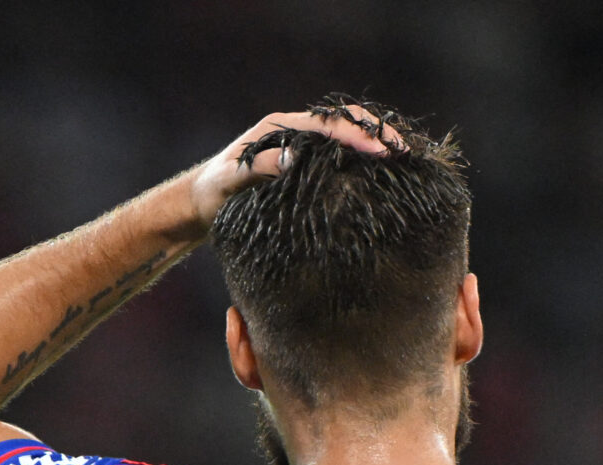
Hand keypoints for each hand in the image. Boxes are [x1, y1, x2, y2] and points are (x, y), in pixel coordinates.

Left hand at [181, 104, 399, 232]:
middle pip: (342, 121)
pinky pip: (336, 155)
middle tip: (403, 152)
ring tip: (401, 159)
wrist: (199, 205)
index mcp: (278, 128)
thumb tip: (294, 158)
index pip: (327, 124)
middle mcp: (292, 131)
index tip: (381, 152)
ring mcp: (298, 147)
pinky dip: (360, 159)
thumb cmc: (213, 195)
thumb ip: (260, 167)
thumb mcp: (231, 181)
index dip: (356, 136)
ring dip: (372, 144)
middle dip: (374, 133)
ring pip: (343, 136)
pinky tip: (378, 173)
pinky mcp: (301, 164)